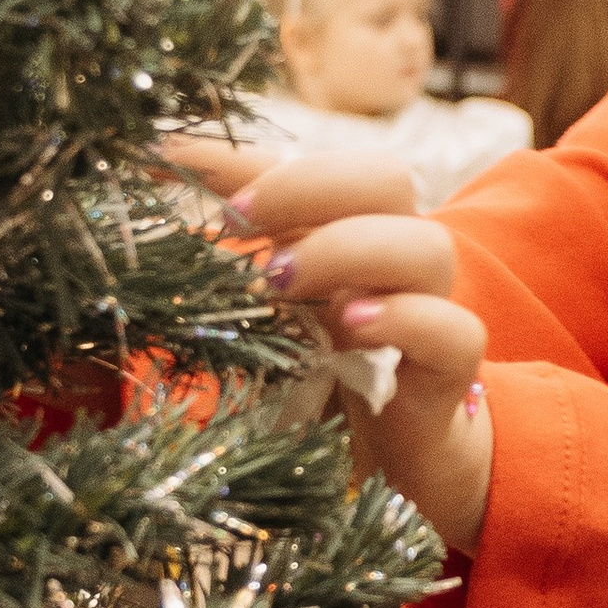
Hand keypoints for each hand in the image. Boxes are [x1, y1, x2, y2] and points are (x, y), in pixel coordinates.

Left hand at [170, 140, 493, 552]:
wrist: (398, 449)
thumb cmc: (330, 365)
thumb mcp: (274, 302)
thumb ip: (230, 251)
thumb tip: (153, 180)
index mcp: (354, 230)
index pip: (314, 165)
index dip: (243, 157)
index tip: (170, 162)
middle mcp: (395, 257)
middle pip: (387, 179)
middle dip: (307, 186)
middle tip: (235, 220)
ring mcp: (430, 308)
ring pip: (426, 247)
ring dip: (348, 249)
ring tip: (279, 280)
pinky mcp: (450, 370)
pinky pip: (455, 330)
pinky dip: (405, 318)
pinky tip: (353, 326)